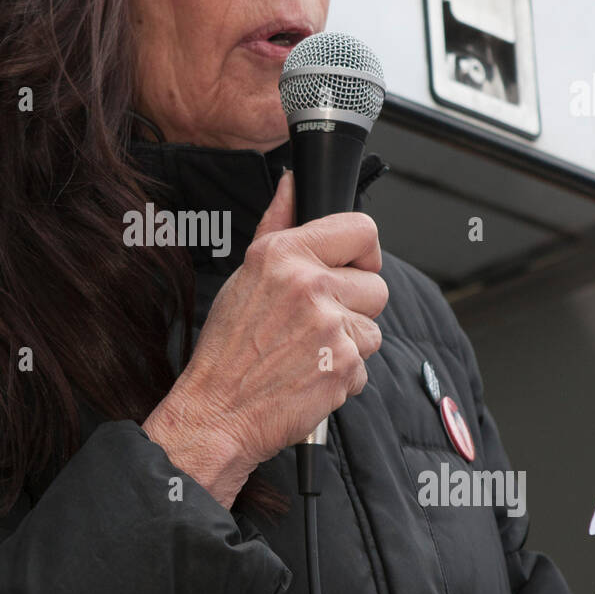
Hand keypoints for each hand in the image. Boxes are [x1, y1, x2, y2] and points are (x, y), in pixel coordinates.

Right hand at [143, 170, 387, 504]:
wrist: (216, 411)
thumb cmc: (227, 347)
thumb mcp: (245, 274)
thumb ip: (279, 225)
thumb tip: (293, 182)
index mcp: (283, 255)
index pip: (362, 230)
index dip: (363, 253)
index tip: (353, 268)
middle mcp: (309, 286)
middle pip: (377, 286)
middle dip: (354, 307)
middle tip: (316, 323)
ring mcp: (329, 328)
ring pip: (373, 330)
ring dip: (348, 344)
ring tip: (307, 352)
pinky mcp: (344, 367)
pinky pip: (364, 366)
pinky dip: (342, 375)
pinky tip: (309, 375)